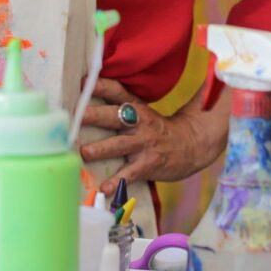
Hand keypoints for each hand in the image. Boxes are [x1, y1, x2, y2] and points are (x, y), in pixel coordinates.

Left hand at [77, 78, 227, 185]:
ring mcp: (144, 144)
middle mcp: (139, 123)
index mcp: (136, 107)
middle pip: (115, 116)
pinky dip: (117, 182)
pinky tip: (104, 188)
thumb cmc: (158, 128)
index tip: (84, 82)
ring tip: (84, 152)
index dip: (101, 86)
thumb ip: (119, 108)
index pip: (117, 92)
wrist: (193, 144)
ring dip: (102, 149)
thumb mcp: (142, 112)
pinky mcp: (149, 164)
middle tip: (77, 116)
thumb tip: (86, 102)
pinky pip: (131, 174)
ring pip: (120, 145)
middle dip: (96, 115)